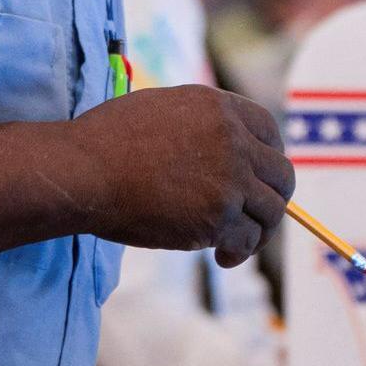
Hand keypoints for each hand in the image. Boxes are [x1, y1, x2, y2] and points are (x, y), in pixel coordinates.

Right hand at [71, 84, 294, 264]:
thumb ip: (198, 123)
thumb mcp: (161, 109)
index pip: (268, 130)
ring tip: (234, 243)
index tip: (261, 175)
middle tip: (255, 216)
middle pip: (280, 174)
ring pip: (271, 211)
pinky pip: (247, 239)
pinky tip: (222, 258)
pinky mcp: (218, 217)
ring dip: (258, 231)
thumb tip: (219, 145)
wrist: (84, 171)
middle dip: (273, 197)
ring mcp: (229, 180)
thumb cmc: (106, 142)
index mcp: (218, 108)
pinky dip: (238, 251)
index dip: (270, 156)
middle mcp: (233, 140)